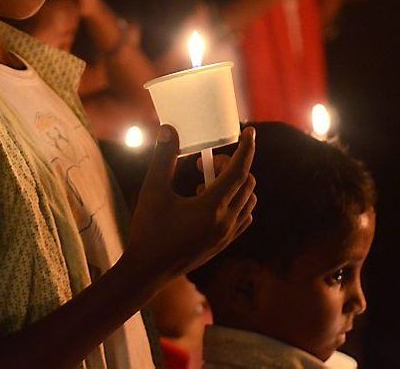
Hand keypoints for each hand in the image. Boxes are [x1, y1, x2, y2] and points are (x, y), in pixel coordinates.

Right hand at [123, 125, 255, 280]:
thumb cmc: (149, 230)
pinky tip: (213, 201)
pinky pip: (244, 217)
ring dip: (235, 184)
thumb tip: (169, 129)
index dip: (246, 148)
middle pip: (246, 183)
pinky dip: (237, 202)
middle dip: (230, 165)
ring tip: (204, 184)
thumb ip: (163, 158)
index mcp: (212, 207)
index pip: (239, 171)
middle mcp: (226, 221)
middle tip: (202, 164)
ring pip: (248, 200)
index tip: (251, 131)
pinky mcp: (224, 244)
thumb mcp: (152, 191)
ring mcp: (227, 235)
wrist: (149, 270)